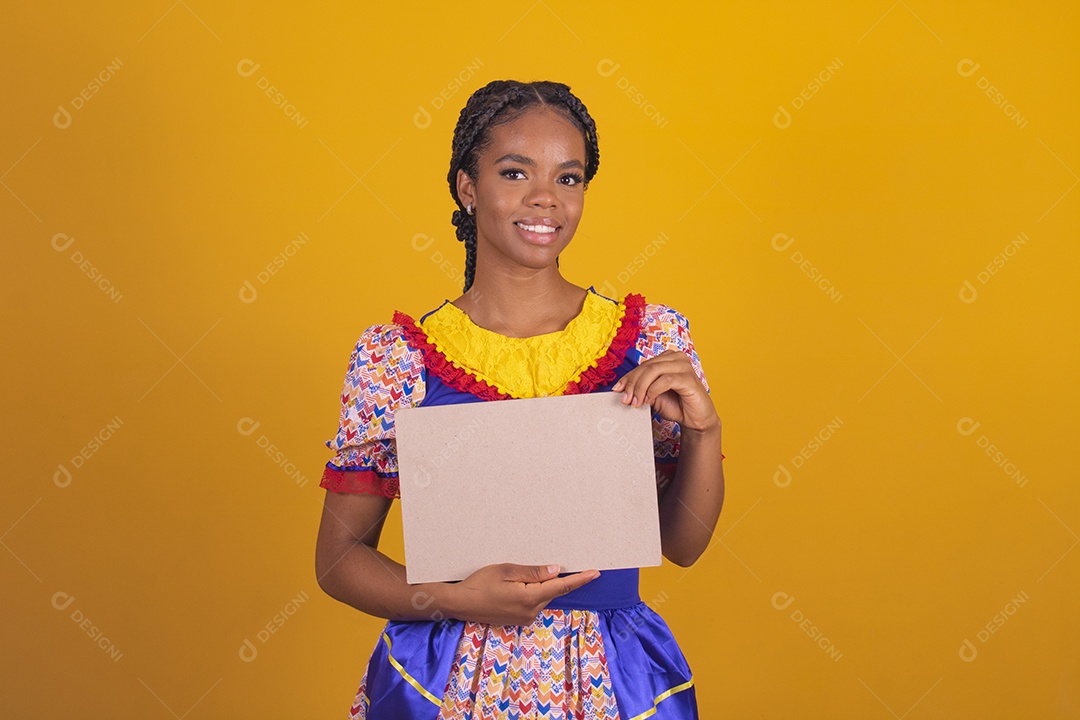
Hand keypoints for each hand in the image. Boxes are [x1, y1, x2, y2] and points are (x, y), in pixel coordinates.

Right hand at [450, 563, 599, 625]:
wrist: (461, 604)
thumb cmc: (480, 584)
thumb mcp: (506, 570)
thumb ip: (533, 572)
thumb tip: (555, 570)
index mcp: (529, 597)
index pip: (561, 586)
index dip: (579, 579)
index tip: (595, 573)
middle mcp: (530, 611)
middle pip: (551, 591)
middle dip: (553, 579)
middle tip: (540, 568)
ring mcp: (525, 618)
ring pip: (542, 597)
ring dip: (539, 586)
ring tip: (515, 579)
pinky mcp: (519, 620)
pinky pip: (534, 603)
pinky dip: (533, 593)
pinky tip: (517, 587)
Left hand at [612, 349, 719, 432]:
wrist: (696, 420)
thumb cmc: (677, 405)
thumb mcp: (653, 395)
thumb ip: (641, 388)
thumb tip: (620, 389)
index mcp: (667, 358)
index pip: (643, 365)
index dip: (628, 377)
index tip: (617, 389)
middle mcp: (676, 358)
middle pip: (647, 366)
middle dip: (633, 384)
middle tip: (625, 399)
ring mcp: (684, 366)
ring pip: (654, 370)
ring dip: (641, 387)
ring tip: (635, 402)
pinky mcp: (689, 378)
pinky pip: (666, 380)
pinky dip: (653, 390)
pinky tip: (649, 400)